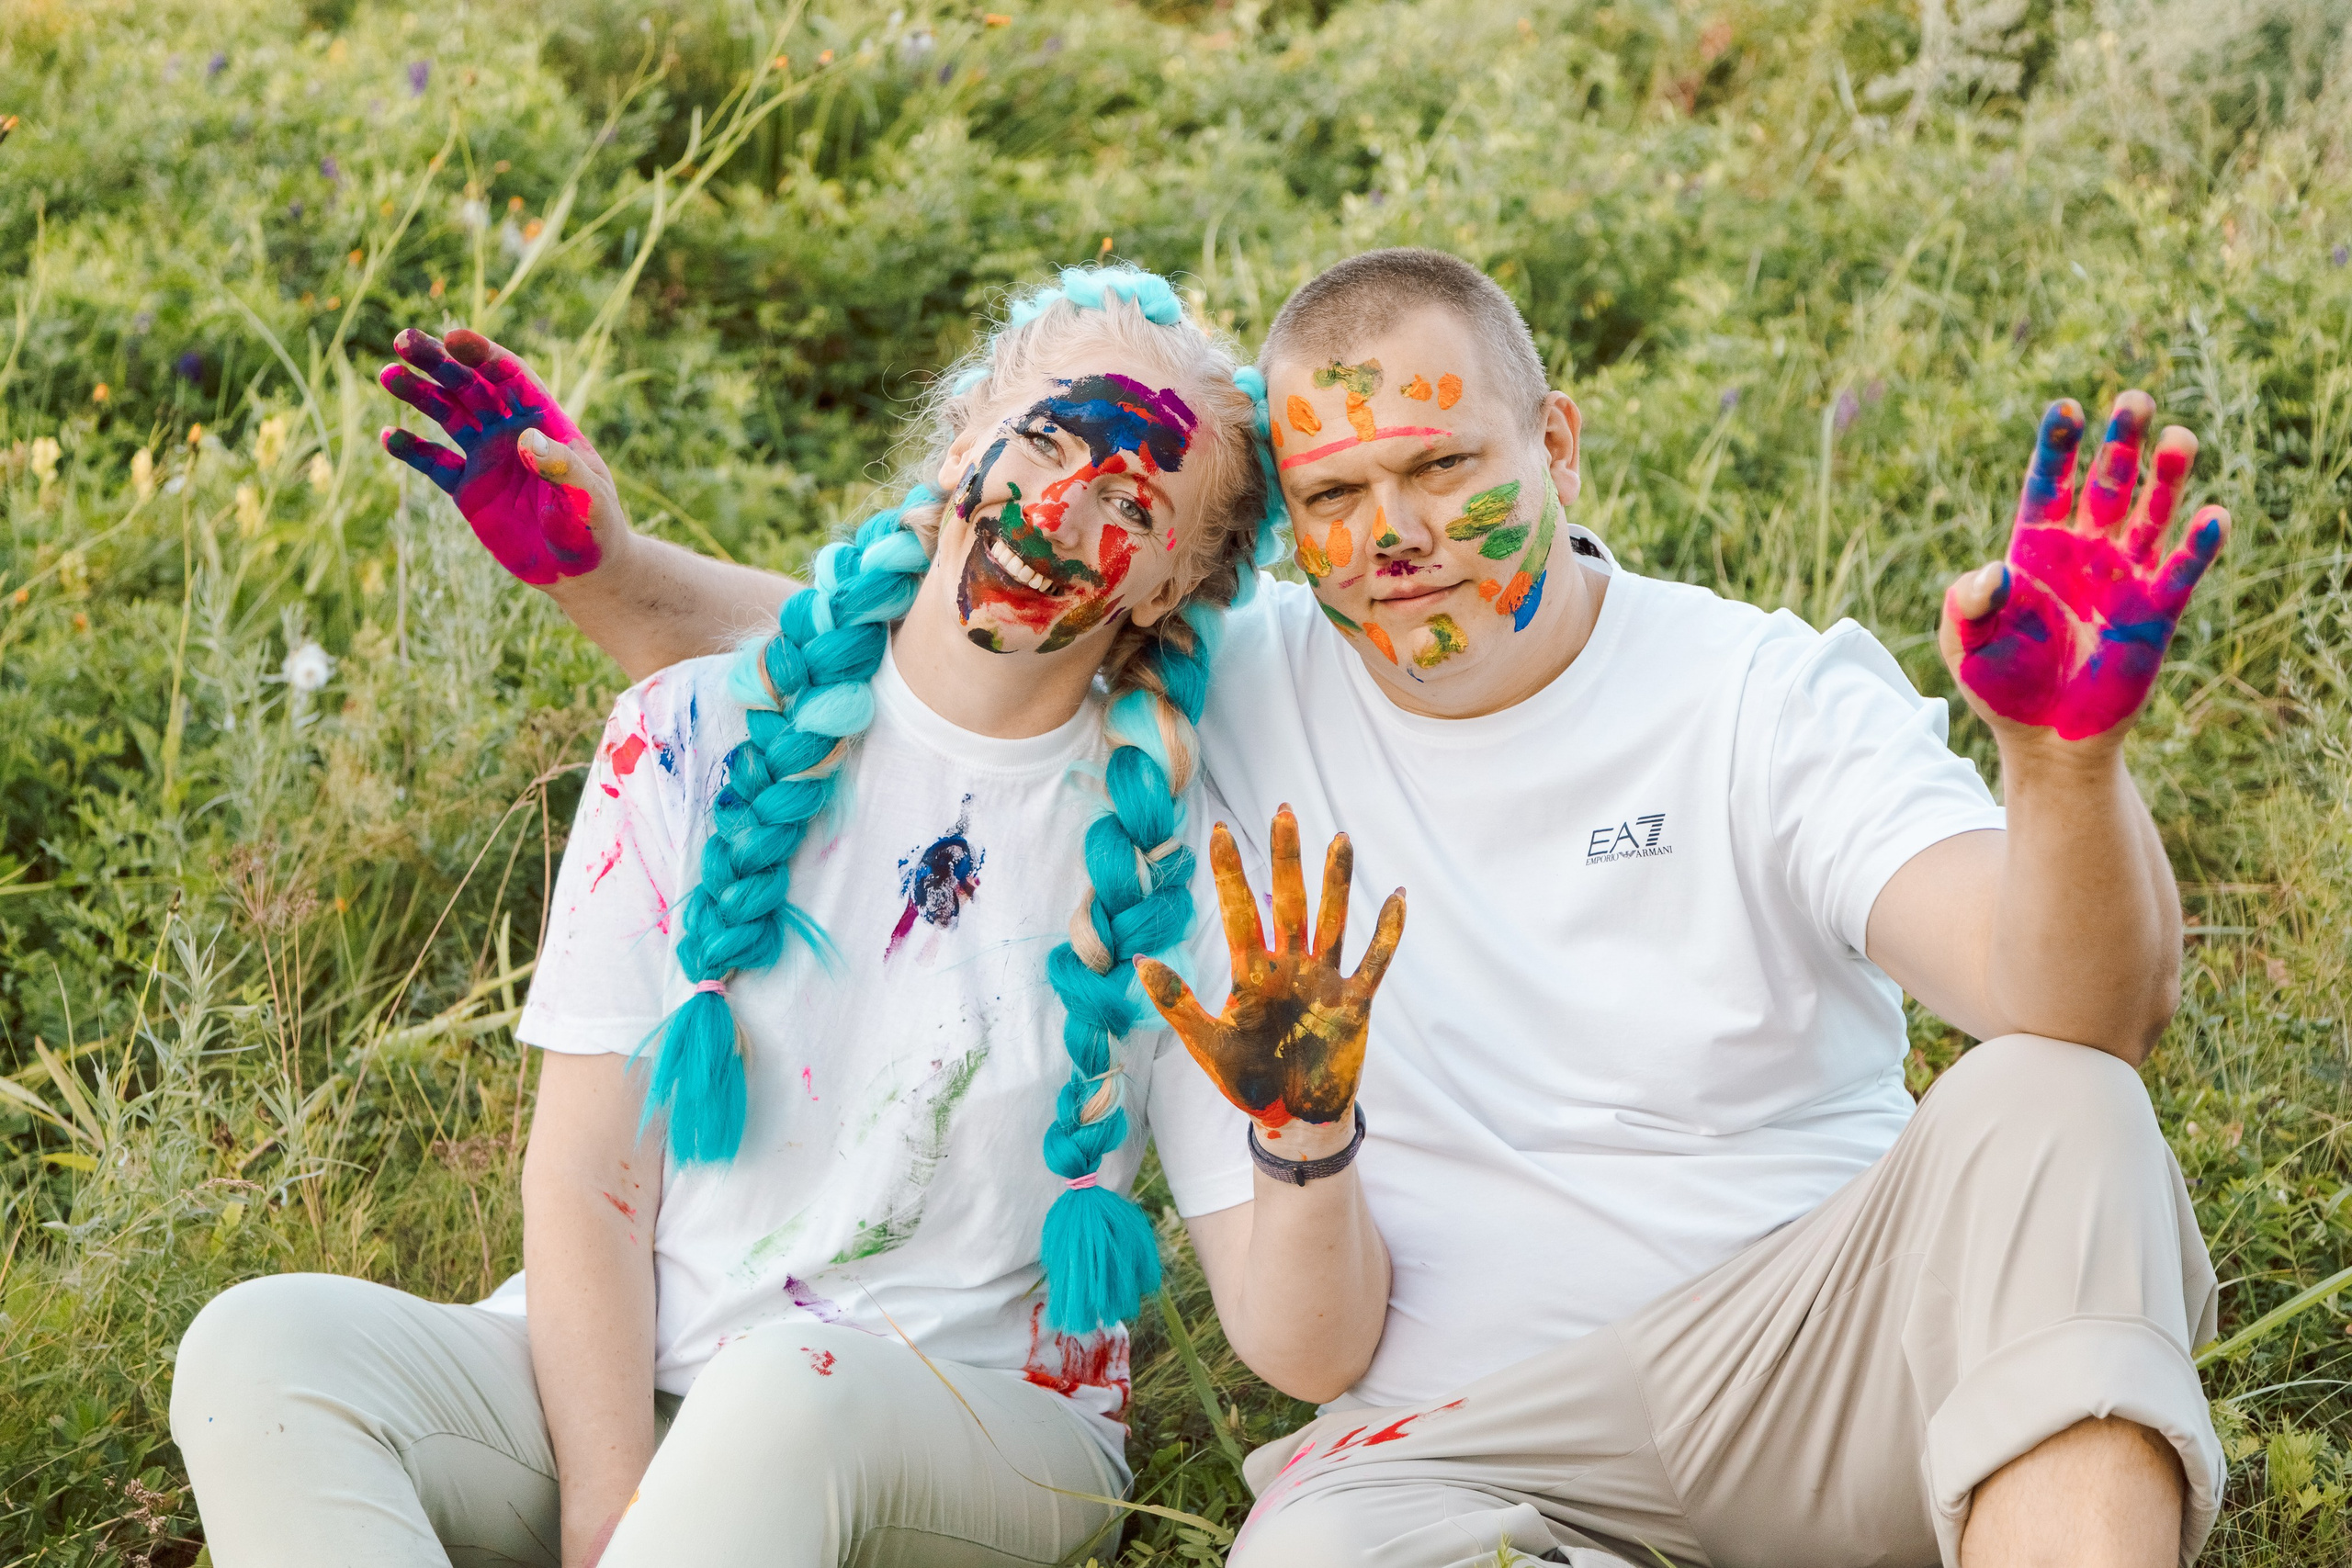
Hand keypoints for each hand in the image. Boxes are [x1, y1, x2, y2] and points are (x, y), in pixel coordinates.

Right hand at [377, 328, 627, 585]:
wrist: (581, 568)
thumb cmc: (595, 528)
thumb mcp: (587, 499)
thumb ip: (562, 469)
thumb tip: (528, 440)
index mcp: (545, 422)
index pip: (511, 377)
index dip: (483, 355)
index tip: (452, 339)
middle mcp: (512, 432)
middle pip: (471, 386)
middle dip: (439, 362)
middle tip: (403, 341)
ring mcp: (488, 457)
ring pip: (448, 415)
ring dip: (419, 394)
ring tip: (389, 375)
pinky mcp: (469, 488)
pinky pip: (434, 463)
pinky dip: (411, 449)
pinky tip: (388, 436)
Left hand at [1135, 807, 1404, 1142]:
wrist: (1292, 1119)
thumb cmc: (1247, 1082)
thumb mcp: (1207, 1045)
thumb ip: (1178, 1004)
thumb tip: (1139, 962)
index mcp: (1251, 974)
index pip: (1239, 913)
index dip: (1228, 875)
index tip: (1218, 831)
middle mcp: (1289, 966)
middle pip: (1288, 902)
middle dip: (1286, 859)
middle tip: (1282, 812)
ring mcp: (1324, 981)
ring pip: (1331, 920)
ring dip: (1336, 882)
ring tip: (1339, 839)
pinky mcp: (1354, 1003)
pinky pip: (1374, 962)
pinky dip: (1386, 933)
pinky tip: (1397, 896)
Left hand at [1939, 390, 2228, 744]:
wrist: (2045, 737)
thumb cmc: (1999, 686)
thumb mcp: (1964, 643)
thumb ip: (1967, 604)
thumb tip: (1993, 574)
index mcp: (2034, 549)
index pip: (2049, 483)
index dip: (2059, 446)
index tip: (2067, 407)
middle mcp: (2084, 551)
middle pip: (2107, 483)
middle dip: (2120, 442)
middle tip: (2133, 401)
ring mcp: (2124, 577)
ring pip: (2151, 512)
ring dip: (2167, 476)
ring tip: (2178, 438)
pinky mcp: (2158, 609)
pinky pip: (2183, 567)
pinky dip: (2200, 542)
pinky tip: (2211, 515)